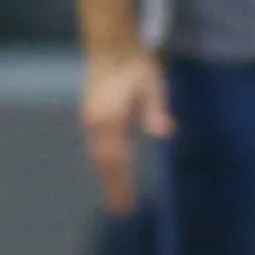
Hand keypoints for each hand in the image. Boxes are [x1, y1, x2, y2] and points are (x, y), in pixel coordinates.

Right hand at [81, 45, 169, 215]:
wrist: (111, 45)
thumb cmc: (136, 64)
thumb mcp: (152, 85)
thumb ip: (156, 110)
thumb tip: (164, 132)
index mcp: (111, 121)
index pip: (116, 160)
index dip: (121, 185)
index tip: (126, 205)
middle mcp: (96, 125)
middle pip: (104, 163)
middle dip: (112, 187)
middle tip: (119, 209)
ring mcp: (90, 120)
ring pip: (97, 155)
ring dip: (106, 175)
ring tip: (114, 193)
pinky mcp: (90, 114)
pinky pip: (95, 146)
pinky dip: (102, 161)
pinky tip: (109, 166)